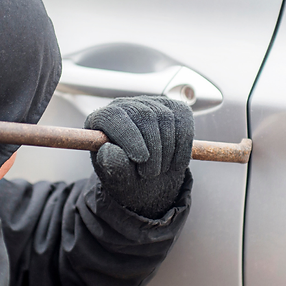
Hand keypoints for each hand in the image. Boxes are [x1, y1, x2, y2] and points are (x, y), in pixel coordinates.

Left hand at [84, 96, 193, 218]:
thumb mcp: (118, 179)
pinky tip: (176, 164)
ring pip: (166, 118)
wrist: (149, 181)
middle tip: (150, 174)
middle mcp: (125, 106)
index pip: (114, 117)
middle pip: (144, 116)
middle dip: (152, 149)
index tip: (140, 159)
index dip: (128, 136)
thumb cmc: (127, 177)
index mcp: (101, 120)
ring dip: (167, 151)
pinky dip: (183, 146)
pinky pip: (184, 121)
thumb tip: (108, 149)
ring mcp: (150, 104)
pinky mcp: (174, 108)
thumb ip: (112, 166)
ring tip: (160, 170)